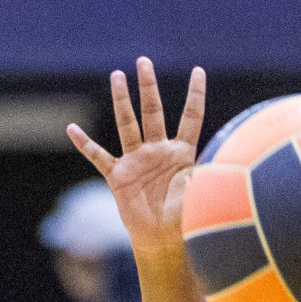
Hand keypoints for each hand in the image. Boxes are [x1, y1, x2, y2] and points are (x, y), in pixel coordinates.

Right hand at [67, 57, 206, 254]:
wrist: (165, 240)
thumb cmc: (188, 218)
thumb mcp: (201, 192)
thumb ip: (210, 174)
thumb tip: (228, 162)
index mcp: (182, 152)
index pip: (191, 117)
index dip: (195, 94)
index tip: (198, 70)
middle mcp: (158, 151)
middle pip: (153, 112)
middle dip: (148, 87)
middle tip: (143, 61)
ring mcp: (136, 161)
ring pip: (127, 125)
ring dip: (121, 101)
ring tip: (117, 76)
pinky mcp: (119, 176)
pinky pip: (99, 157)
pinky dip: (86, 144)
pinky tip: (72, 130)